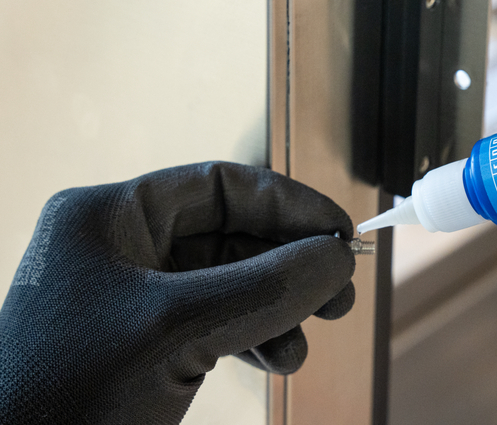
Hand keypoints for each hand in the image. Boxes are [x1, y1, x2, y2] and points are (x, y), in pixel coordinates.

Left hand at [0, 162, 355, 424]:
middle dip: (291, 265)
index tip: (343, 235)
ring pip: (232, 284)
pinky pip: (218, 324)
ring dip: (280, 309)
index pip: (221, 185)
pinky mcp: (146, 344)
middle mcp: (123, 247)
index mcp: (111, 216)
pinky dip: (256, 338)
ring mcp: (134, 298)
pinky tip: (279, 360)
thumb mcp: (180, 329)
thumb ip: (268, 286)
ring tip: (310, 339)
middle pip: (234, 235)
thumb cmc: (68, 396)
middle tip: (341, 293)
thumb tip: (340, 259)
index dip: (290, 205)